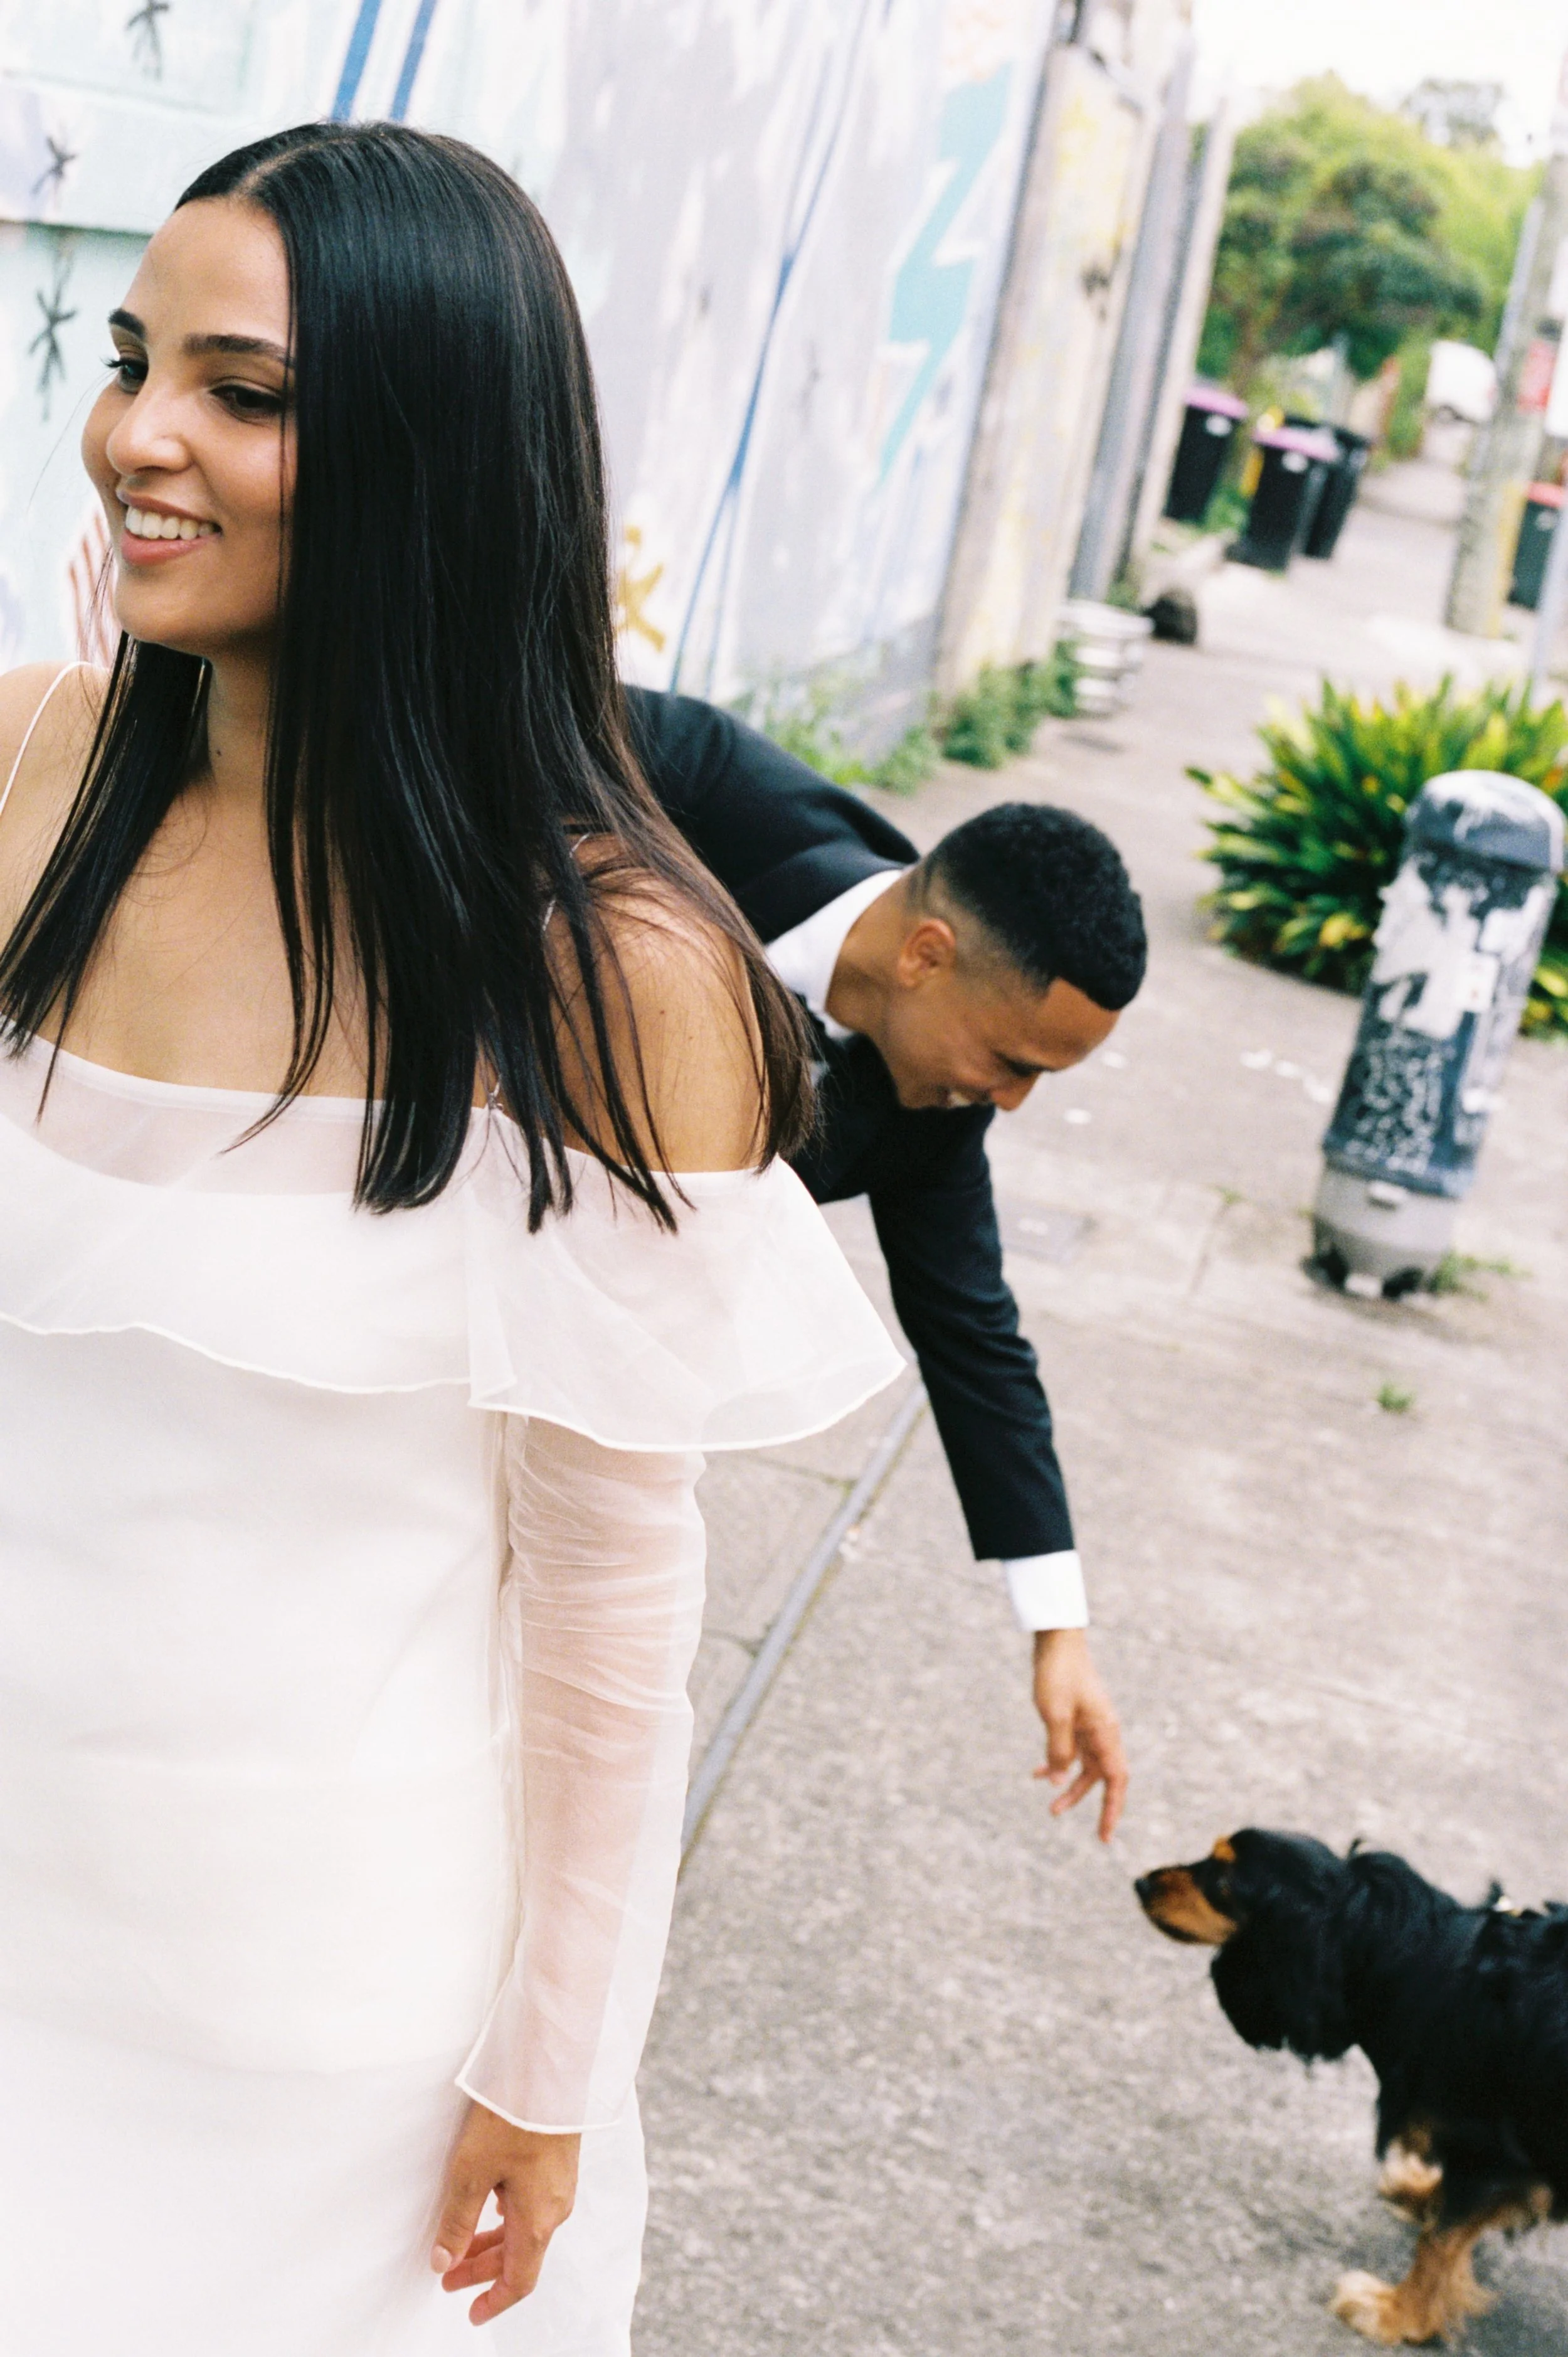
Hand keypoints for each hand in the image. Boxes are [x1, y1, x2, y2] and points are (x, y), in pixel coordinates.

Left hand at [431, 2103, 580, 2324]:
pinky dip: (507, 2219)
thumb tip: (443, 2262)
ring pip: (526, 2230)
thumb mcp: (471, 2171)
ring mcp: (560, 2185)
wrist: (549, 2068)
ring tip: (461, 2243)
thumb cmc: (512, 2117)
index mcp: (537, 2220)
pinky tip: (491, 2204)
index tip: (472, 2314)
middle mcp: (555, 2208)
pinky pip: (534, 2206)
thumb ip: (457, 2221)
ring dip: (493, 2244)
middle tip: (447, 2276)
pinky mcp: (559, 2163)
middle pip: (520, 2257)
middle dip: (482, 2270)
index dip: (494, 2302)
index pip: (519, 2280)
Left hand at [1031, 1627, 1127, 1841]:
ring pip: (1086, 1767)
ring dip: (1070, 1786)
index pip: (1116, 1780)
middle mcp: (1104, 1733)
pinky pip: (1072, 1751)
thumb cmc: (1058, 1675)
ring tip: (1051, 1807)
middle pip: (1102, 1778)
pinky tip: (1036, 1773)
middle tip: (1073, 1825)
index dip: (1112, 1810)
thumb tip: (1055, 1780)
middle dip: (1089, 1803)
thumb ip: (1057, 1749)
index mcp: (1106, 1733)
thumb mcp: (1054, 1715)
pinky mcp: (1078, 1720)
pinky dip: (1057, 1764)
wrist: (1057, 1642)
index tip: (1104, 1836)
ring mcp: (1091, 1726)